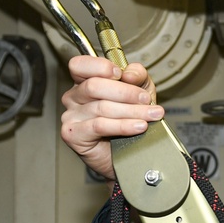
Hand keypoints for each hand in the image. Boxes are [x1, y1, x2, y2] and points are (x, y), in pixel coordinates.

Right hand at [60, 56, 163, 181]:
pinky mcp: (73, 134)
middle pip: (94, 86)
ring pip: (101, 107)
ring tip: (152, 115)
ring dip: (132, 111)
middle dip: (126, 93)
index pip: (80, 65)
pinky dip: (122, 125)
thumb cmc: (131, 122)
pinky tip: (139, 127)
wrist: (130, 156)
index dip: (100, 67)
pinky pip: (99, 126)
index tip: (121, 74)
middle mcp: (74, 97)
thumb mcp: (141, 92)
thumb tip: (129, 73)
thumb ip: (138, 77)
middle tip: (147, 100)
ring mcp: (71, 116)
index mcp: (85, 82)